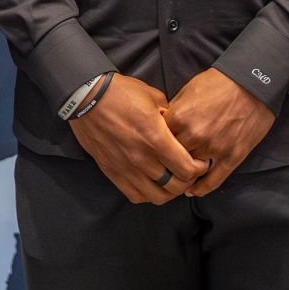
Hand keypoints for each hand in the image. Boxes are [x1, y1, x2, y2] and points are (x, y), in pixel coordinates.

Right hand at [71, 74, 208, 204]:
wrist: (87, 97)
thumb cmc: (122, 93)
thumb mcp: (153, 97)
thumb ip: (170, 116)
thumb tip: (179, 129)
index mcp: (155, 137)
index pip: (187, 168)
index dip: (200, 168)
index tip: (201, 162)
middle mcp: (142, 157)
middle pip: (175, 186)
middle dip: (188, 181)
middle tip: (190, 172)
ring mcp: (126, 168)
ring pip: (157, 196)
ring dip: (169, 192)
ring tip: (172, 181)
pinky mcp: (113, 172)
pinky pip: (135, 196)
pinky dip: (148, 195)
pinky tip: (152, 184)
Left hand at [163, 68, 276, 197]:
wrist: (252, 82)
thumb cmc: (219, 82)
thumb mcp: (188, 89)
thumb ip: (174, 111)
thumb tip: (162, 126)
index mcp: (180, 118)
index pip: (157, 141)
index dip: (156, 144)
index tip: (156, 147)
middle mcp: (194, 136)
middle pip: (172, 158)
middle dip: (168, 160)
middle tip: (165, 164)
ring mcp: (214, 148)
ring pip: (190, 171)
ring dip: (184, 173)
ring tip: (177, 177)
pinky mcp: (232, 157)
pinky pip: (213, 181)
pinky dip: (201, 189)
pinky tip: (192, 191)